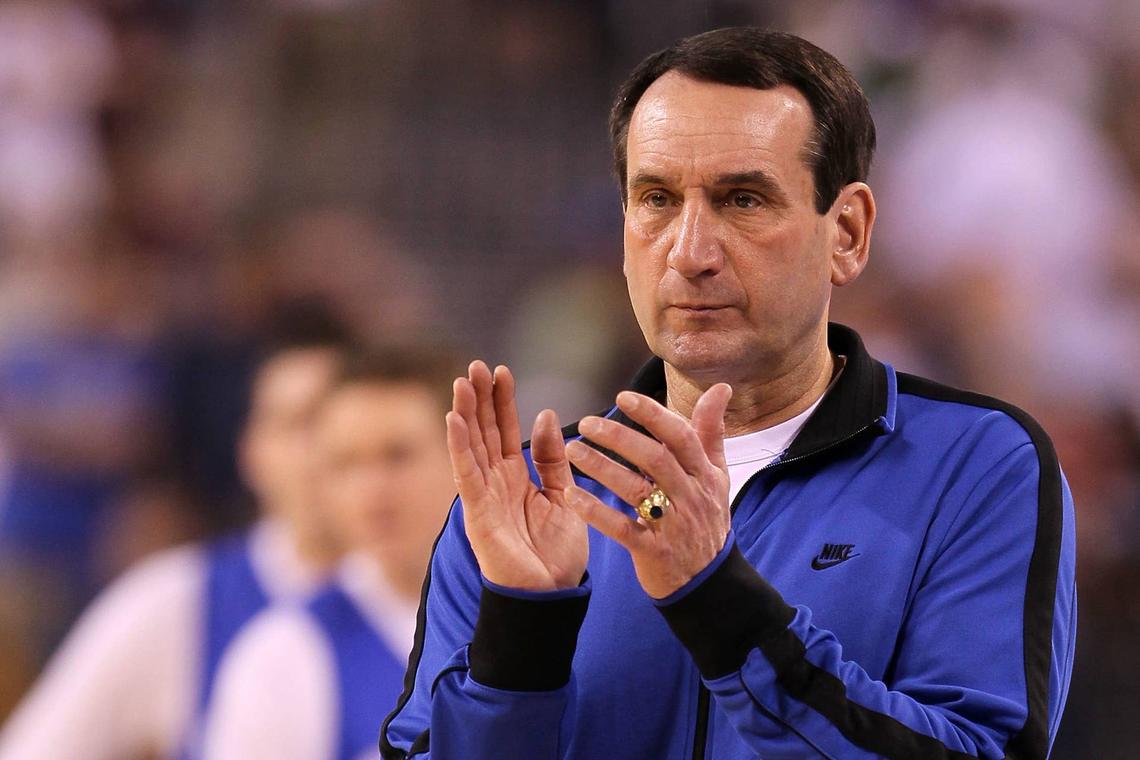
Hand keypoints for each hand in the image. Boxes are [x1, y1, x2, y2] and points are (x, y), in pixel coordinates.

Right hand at [447, 361, 587, 590]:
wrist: (552, 598)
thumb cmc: (557, 555)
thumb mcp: (564, 496)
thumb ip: (552, 459)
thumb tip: (545, 415)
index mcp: (516, 478)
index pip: (505, 430)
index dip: (502, 401)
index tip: (501, 370)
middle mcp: (495, 483)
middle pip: (483, 432)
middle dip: (479, 399)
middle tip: (476, 365)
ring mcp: (483, 498)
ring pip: (471, 447)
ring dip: (465, 414)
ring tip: (462, 382)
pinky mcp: (477, 515)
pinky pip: (466, 475)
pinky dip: (459, 447)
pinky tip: (454, 420)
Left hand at [562, 384, 732, 598]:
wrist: (710, 583)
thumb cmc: (707, 521)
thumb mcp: (716, 476)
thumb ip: (711, 432)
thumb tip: (721, 389)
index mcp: (703, 474)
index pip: (680, 436)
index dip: (652, 414)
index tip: (622, 397)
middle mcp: (690, 496)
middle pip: (655, 459)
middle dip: (619, 437)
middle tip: (586, 423)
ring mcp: (672, 525)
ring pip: (636, 490)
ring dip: (601, 468)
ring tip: (572, 450)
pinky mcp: (653, 552)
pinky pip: (622, 528)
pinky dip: (596, 512)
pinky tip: (571, 495)